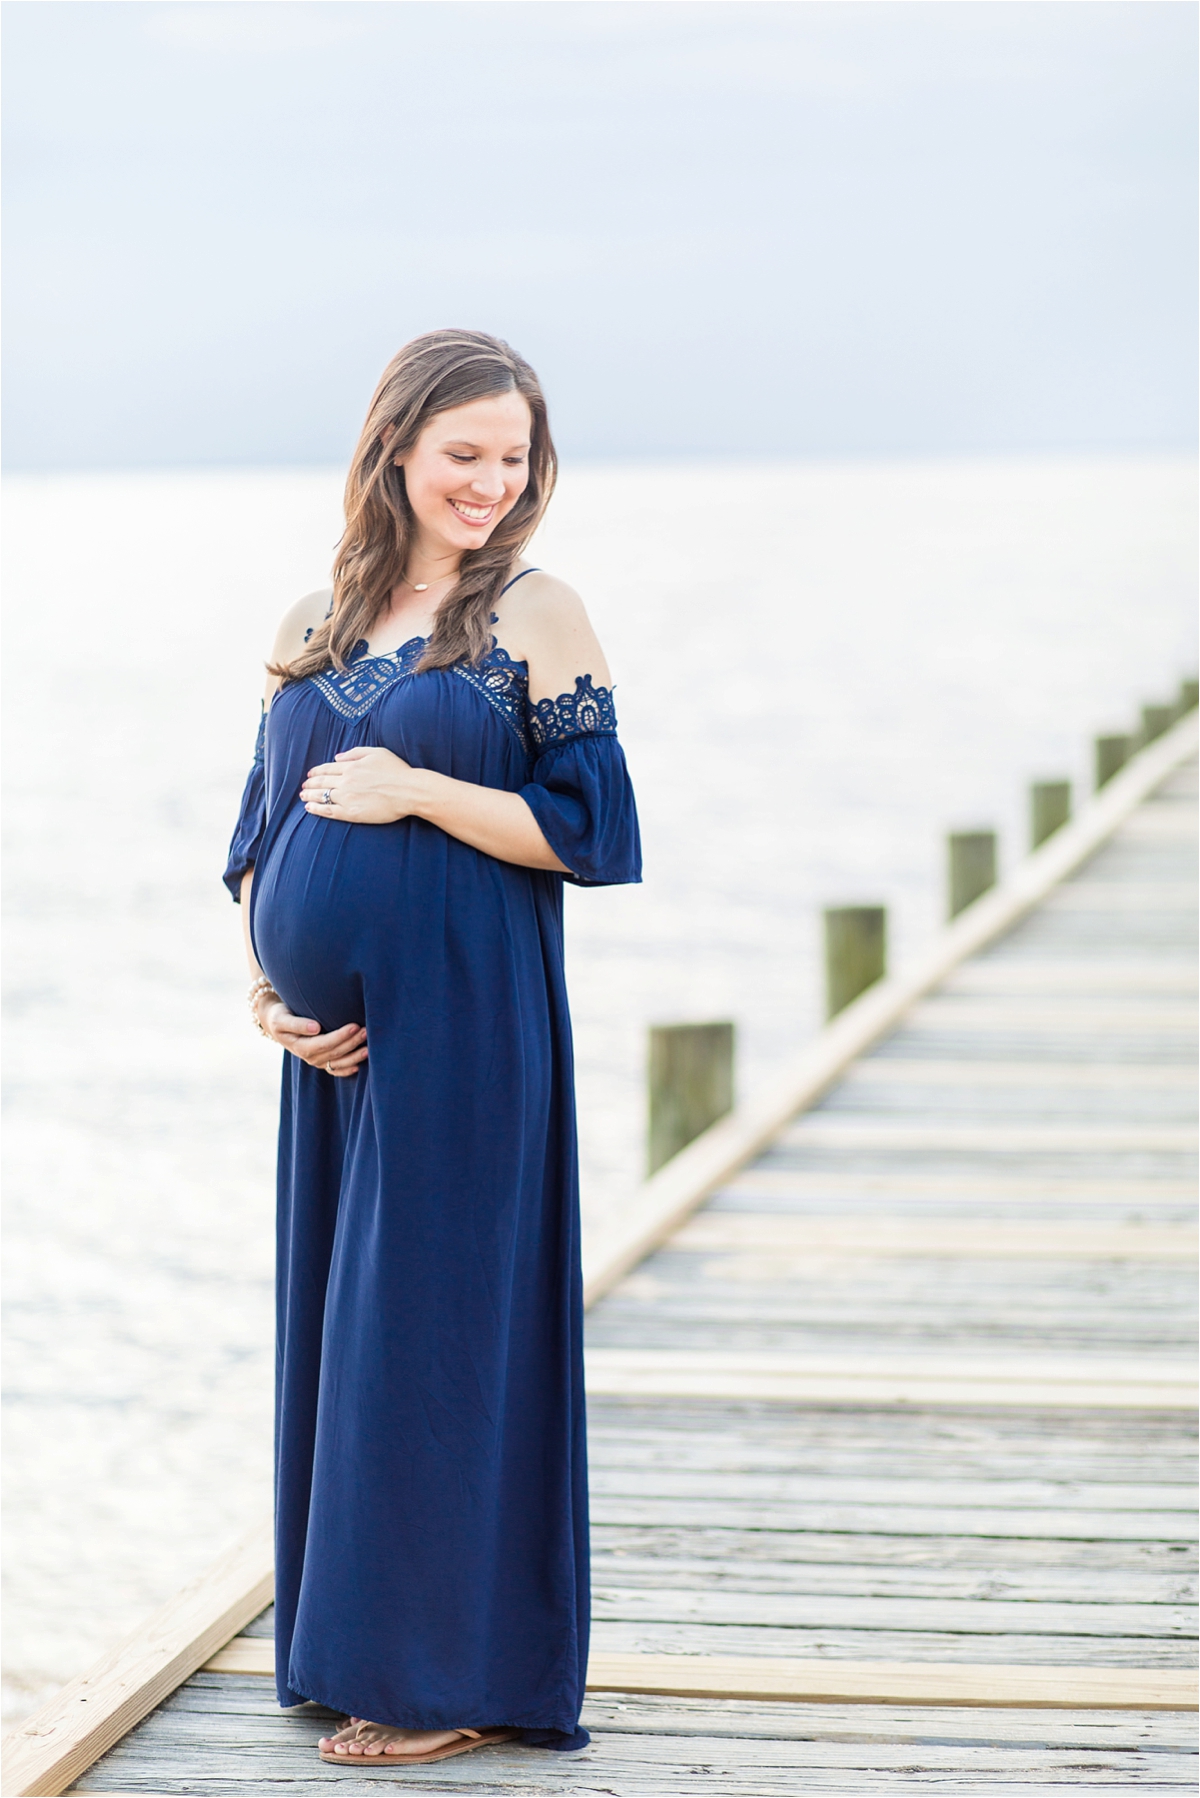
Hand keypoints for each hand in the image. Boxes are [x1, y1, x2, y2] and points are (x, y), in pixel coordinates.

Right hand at [256, 993, 367, 1077]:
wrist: (277, 1023)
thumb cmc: (281, 1017)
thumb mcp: (283, 1019)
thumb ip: (297, 1024)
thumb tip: (316, 1028)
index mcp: (300, 1046)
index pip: (324, 1043)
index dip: (340, 1036)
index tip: (355, 1025)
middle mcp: (309, 1057)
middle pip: (334, 1052)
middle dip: (352, 1043)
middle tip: (367, 1030)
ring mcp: (316, 1061)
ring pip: (338, 1063)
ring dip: (354, 1057)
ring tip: (370, 1047)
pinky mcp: (322, 1062)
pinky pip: (336, 1070)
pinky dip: (347, 1069)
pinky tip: (359, 1066)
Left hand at [300, 746, 428, 823]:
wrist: (408, 791)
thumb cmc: (397, 771)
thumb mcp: (377, 752)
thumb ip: (355, 752)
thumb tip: (337, 757)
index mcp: (351, 766)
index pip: (328, 768)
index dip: (317, 771)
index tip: (310, 774)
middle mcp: (346, 781)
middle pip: (322, 782)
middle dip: (310, 784)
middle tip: (303, 786)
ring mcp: (347, 797)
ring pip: (322, 796)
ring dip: (309, 796)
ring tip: (303, 797)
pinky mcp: (351, 812)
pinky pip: (329, 811)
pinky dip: (317, 809)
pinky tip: (309, 808)